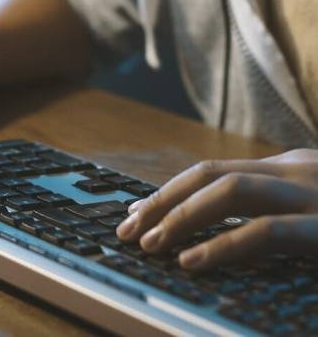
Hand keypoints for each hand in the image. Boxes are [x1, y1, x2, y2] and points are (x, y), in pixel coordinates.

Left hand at [116, 149, 317, 270]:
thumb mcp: (313, 210)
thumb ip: (274, 211)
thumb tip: (215, 231)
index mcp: (289, 167)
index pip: (215, 171)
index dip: (170, 192)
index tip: (137, 213)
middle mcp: (296, 171)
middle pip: (212, 174)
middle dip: (163, 201)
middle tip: (128, 228)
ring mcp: (311, 195)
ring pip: (231, 190)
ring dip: (182, 215)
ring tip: (150, 242)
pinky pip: (265, 231)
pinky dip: (223, 245)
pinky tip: (192, 260)